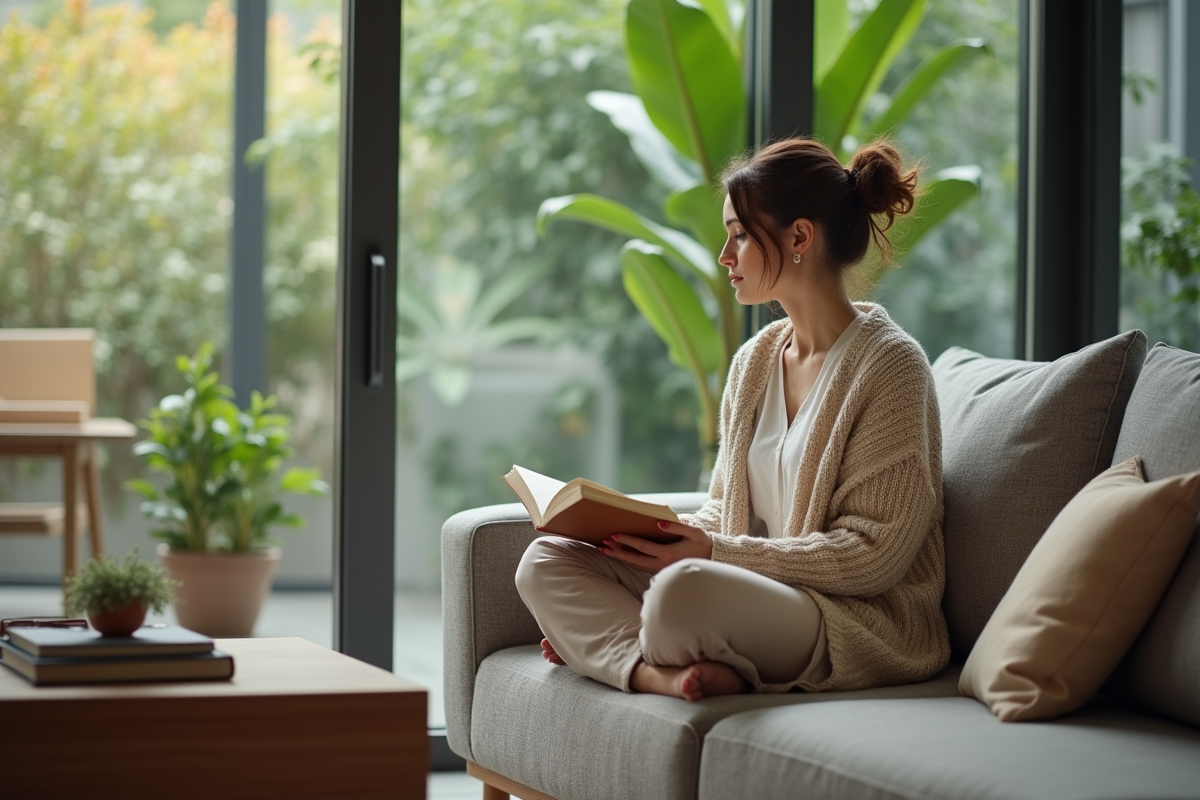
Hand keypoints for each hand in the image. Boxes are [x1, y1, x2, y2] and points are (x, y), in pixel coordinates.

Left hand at [598, 520, 712, 573]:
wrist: (715, 560)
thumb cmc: (704, 543)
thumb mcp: (694, 532)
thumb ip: (677, 526)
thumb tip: (659, 523)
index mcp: (669, 553)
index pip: (643, 547)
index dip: (628, 541)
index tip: (614, 535)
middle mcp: (662, 564)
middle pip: (634, 559)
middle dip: (617, 552)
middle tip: (602, 545)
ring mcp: (661, 569)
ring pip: (636, 565)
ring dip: (620, 557)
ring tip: (605, 551)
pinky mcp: (662, 571)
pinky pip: (641, 567)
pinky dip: (629, 561)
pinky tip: (620, 556)